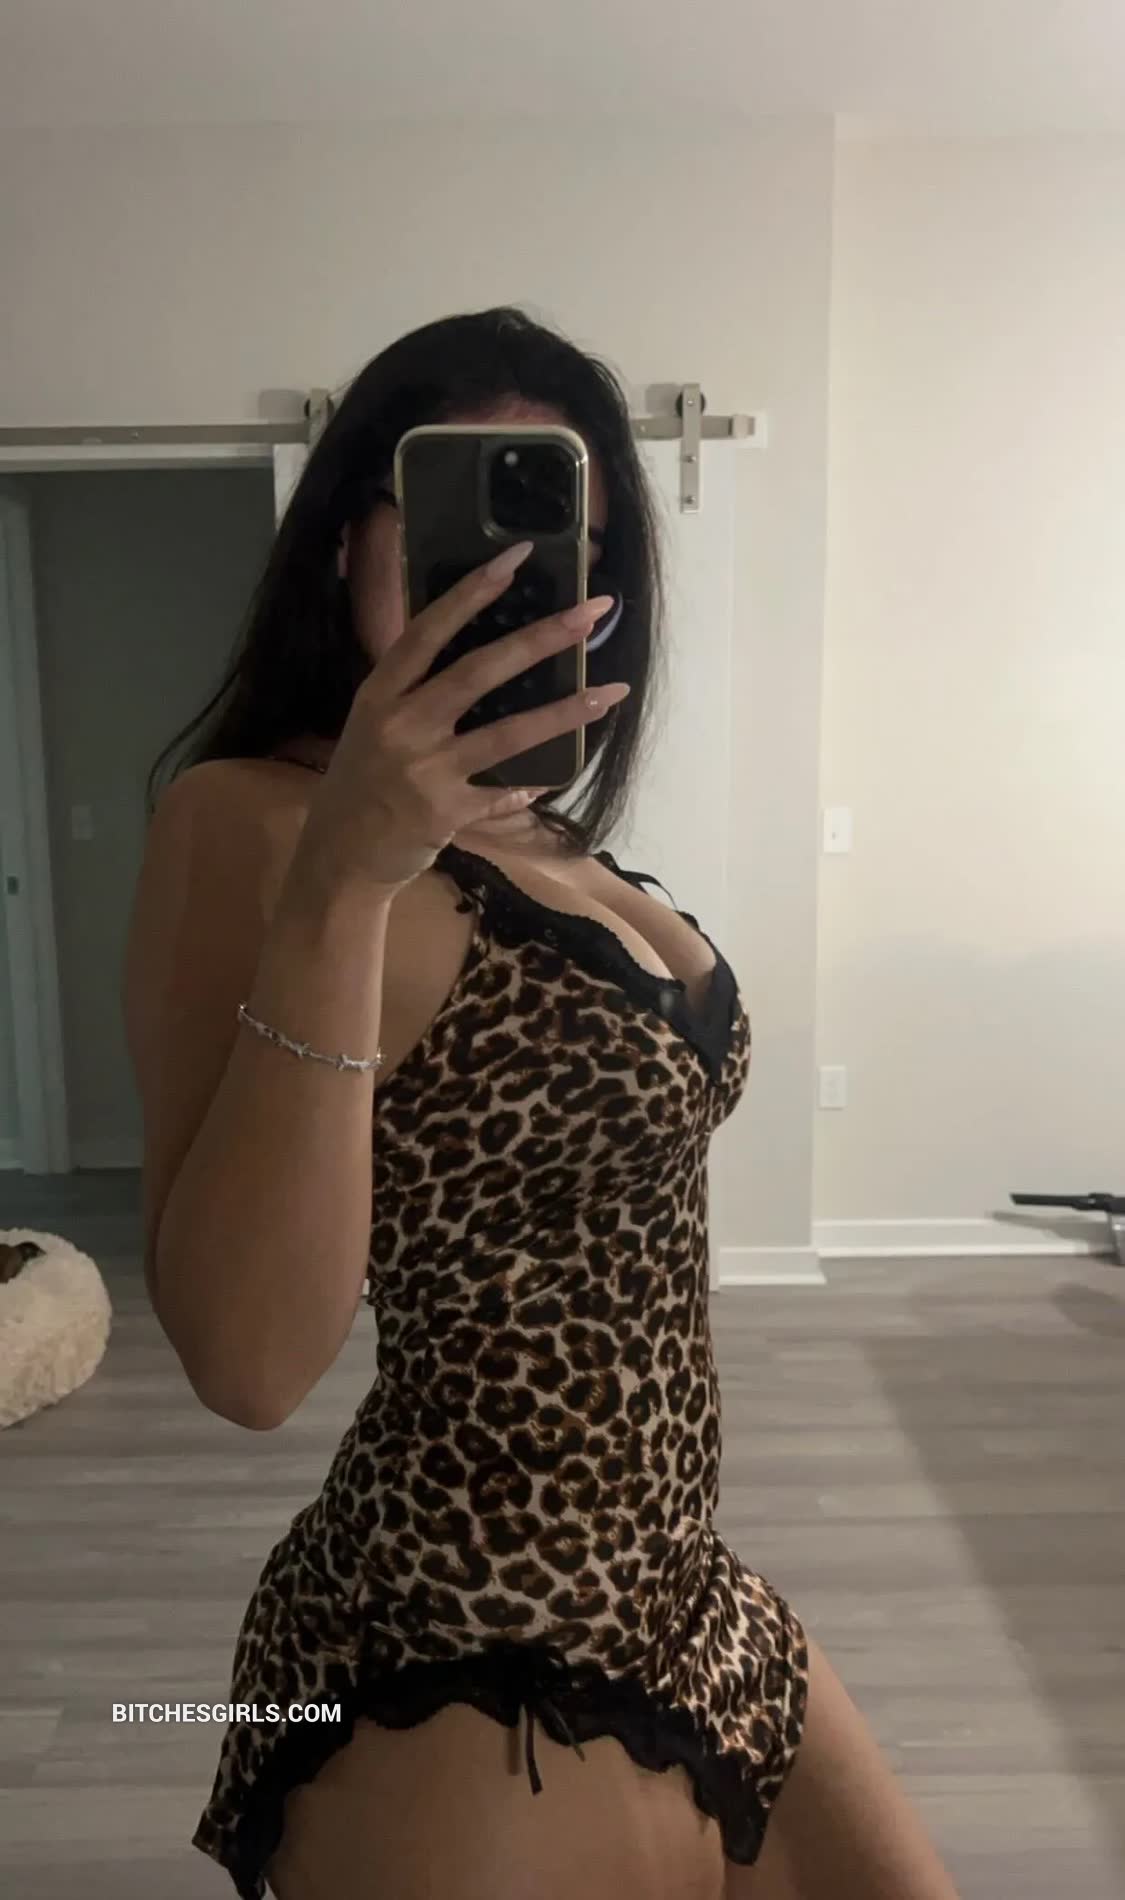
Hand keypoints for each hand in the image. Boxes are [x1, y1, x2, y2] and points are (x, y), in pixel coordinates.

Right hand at [293, 543, 626, 895]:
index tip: (516, 557)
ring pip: (508, 732)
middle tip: (591, 612)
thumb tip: (483, 652)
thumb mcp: (373, 722)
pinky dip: (534, 783)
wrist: (338, 854)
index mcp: (380, 693)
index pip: (429, 630)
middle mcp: (401, 724)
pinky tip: (561, 773)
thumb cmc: (361, 780)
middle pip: (480, 671)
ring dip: (565, 711)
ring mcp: (425, 770)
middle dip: (542, 637)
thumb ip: (415, 687)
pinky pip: (505, 790)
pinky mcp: (447, 812)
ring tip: (612, 691)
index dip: (472, 591)